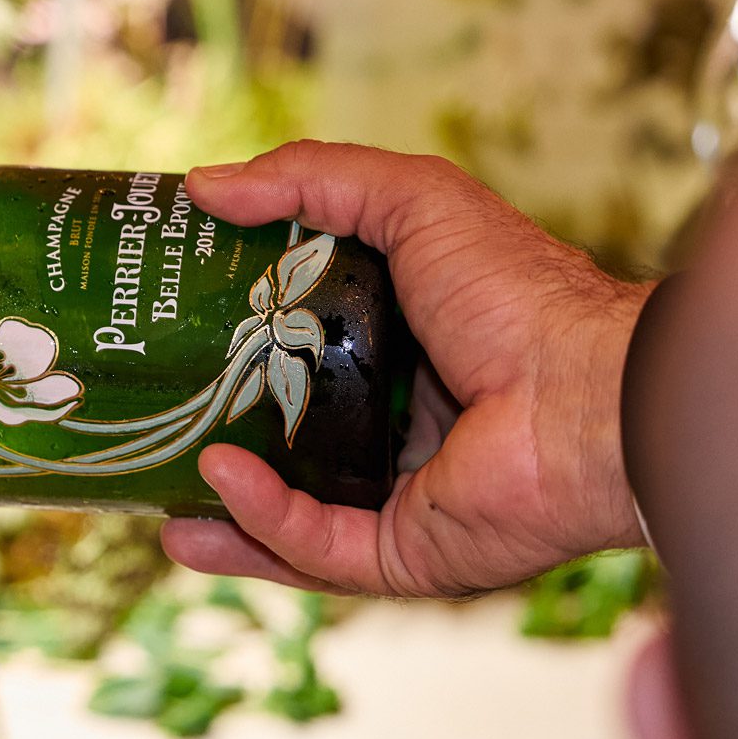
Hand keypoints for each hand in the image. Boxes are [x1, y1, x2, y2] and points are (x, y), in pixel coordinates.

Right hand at [159, 141, 650, 597]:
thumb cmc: (520, 294)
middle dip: (212, 450)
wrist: (592, 391)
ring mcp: (400, 504)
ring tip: (151, 498)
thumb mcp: (411, 201)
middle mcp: (398, 437)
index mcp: (402, 359)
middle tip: (145, 431)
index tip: (165, 340)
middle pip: (283, 451)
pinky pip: (314, 550)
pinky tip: (217, 485)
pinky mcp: (405, 557)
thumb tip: (201, 184)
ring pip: (286, 520)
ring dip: (220, 513)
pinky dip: (261, 522)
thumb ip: (311, 181)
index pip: (296, 364)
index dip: (231, 356)